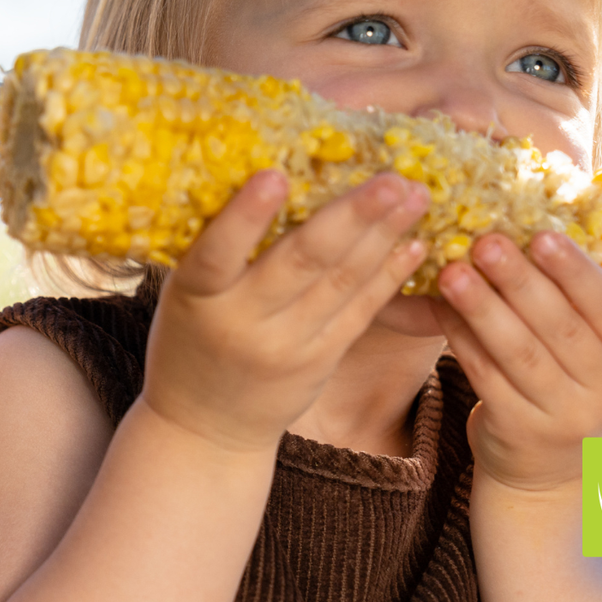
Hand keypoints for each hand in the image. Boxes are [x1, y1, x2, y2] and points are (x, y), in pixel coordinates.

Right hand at [144, 170, 430, 451]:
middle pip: (301, 262)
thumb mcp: (185, 296)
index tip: (276, 174)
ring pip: (341, 282)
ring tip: (416, 195)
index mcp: (195, 298)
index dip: (246, 216)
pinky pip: (361, 312)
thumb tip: (267, 175)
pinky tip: (412, 243)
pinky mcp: (320, 361)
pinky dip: (388, 276)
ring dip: (384, 235)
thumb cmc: (191, 340)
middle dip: (353, 216)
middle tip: (393, 176)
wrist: (204, 427)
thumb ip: (217, 252)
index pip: (217, 253)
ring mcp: (287, 346)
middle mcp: (242, 323)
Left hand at [436, 232, 601, 491]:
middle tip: (485, 241)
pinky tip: (440, 307)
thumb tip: (551, 203)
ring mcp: (567, 416)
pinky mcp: (521, 431)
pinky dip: (461, 339)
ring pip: (519, 353)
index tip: (542, 234)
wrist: (546, 461)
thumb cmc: (566, 372)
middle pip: (560, 327)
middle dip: (520, 281)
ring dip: (482, 308)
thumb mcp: (590, 338)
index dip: (576, 271)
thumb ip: (575, 289)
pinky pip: (486, 376)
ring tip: (452, 271)